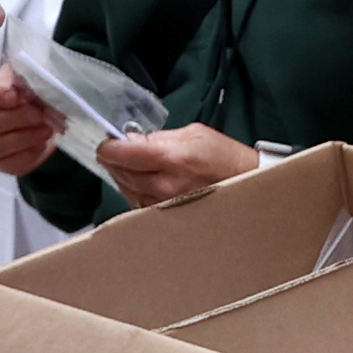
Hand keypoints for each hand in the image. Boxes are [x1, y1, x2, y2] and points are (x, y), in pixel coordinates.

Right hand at [0, 63, 65, 175]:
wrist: (42, 115)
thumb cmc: (31, 92)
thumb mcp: (30, 77)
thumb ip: (25, 77)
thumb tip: (25, 83)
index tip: (16, 95)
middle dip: (17, 118)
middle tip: (39, 114)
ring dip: (26, 137)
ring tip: (46, 129)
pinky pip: (9, 164)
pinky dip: (29, 154)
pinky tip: (42, 143)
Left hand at [96, 124, 256, 207]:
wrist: (246, 185)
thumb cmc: (223, 156)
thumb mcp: (193, 134)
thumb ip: (159, 138)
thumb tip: (132, 140)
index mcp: (171, 158)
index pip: (123, 154)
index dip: (109, 147)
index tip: (106, 143)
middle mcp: (164, 185)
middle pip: (121, 173)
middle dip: (113, 161)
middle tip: (113, 152)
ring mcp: (164, 205)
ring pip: (126, 191)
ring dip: (122, 178)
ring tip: (128, 167)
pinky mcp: (167, 218)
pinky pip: (138, 205)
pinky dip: (134, 192)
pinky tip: (139, 184)